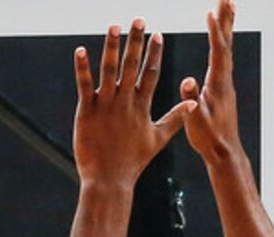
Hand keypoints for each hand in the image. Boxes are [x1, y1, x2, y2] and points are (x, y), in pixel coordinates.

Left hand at [73, 19, 196, 187]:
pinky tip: (81, 50)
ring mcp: (105, 105)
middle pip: (132, 65)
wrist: (108, 180)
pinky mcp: (86, 112)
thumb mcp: (157, 139)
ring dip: (112, 47)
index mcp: (141, 106)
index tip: (157, 34)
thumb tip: (192, 104)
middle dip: (136, 41)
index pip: (151, 73)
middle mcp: (125, 101)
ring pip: (109, 70)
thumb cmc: (132, 162)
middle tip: (139, 19)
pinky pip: (84, 85)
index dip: (154, 53)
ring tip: (115, 26)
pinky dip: (82, 68)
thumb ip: (174, 118)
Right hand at [179, 1, 241, 164]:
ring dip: (225, 26)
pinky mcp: (221, 87)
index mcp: (218, 84)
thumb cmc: (210, 139)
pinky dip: (220, 42)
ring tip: (225, 7)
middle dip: (225, 18)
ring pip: (226, 47)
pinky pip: (222, 57)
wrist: (224, 152)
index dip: (215, 31)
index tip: (212, 11)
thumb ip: (192, 101)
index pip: (218, 52)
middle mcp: (224, 79)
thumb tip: (188, 81)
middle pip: (226, 42)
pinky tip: (218, 39)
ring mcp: (224, 82)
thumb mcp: (197, 121)